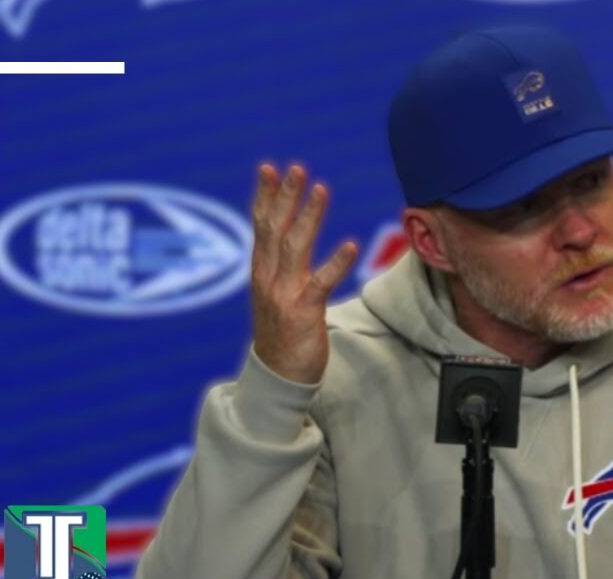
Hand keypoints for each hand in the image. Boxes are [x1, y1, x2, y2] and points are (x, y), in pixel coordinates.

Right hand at [250, 162, 357, 383]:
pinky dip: (336, 262)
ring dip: (309, 216)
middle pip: (274, 229)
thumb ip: (279, 269)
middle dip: (285, 196)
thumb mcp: (274, 295)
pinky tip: (352, 244)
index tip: (268, 168)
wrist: (278, 376)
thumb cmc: (281, 334)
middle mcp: (268, 279)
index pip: (261, 227)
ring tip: (321, 189)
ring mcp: (284, 295)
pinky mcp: (303, 312)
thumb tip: (287, 241)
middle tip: (296, 167)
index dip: (264, 196)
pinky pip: (321, 283)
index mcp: (261, 273)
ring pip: (295, 247)